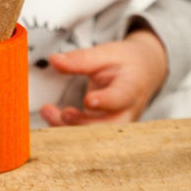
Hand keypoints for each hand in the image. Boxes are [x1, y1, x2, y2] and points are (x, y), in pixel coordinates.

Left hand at [40, 29, 167, 126]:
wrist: (143, 73)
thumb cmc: (124, 63)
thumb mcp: (106, 53)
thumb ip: (80, 59)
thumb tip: (54, 60)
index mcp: (130, 88)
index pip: (120, 98)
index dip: (105, 102)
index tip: (88, 100)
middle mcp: (126, 112)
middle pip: (108, 126)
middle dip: (85, 123)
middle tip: (64, 113)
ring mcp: (117, 125)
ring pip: (95, 136)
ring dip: (69, 128)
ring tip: (47, 111)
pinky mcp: (106, 131)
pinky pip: (87, 137)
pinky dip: (66, 129)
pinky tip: (50, 115)